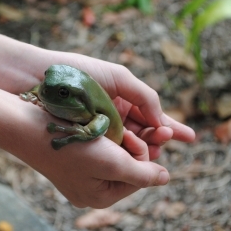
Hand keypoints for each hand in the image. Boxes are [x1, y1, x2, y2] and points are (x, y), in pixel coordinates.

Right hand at [15, 101, 169, 207]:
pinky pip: (96, 148)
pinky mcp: (69, 158)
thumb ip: (144, 173)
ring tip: (106, 125)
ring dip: (116, 137)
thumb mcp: (115, 163)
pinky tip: (95, 125)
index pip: (139, 177)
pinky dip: (101, 135)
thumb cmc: (74, 147)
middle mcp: (89, 190)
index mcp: (100, 197)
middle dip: (128, 145)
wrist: (29, 127)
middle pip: (126, 166)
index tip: (128, 135)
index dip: (142, 154)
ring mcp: (77, 175)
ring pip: (112, 154)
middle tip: (119, 130)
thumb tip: (165, 179)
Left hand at [51, 54, 194, 158]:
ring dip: (144, 148)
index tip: (189, 137)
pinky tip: (134, 157)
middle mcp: (114, 117)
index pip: (152, 117)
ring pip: (130, 145)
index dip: (170, 127)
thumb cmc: (80, 72)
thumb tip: (162, 121)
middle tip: (165, 141)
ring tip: (154, 149)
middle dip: (158, 139)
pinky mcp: (87, 142)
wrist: (41, 78)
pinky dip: (125, 154)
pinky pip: (111, 151)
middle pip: (144, 134)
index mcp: (123, 99)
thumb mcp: (119, 78)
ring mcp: (101, 130)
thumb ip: (144, 96)